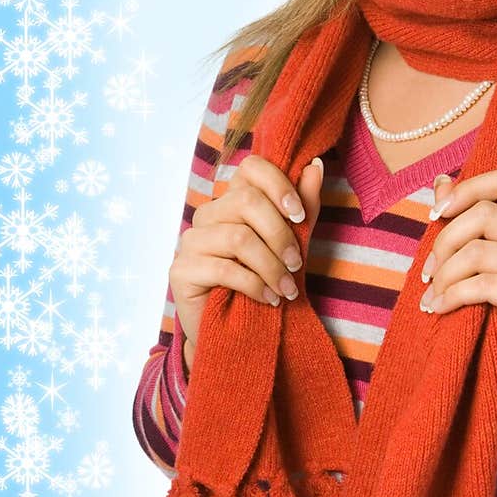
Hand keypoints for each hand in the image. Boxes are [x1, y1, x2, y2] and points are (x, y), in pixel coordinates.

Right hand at [169, 153, 324, 371]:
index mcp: (233, 200)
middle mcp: (208, 214)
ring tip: (287, 289)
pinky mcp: (181, 270)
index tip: (299, 216)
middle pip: (246, 201)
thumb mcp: (291, 241)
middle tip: (297, 263)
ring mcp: (191, 241)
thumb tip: (315, 165)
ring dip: (271, 266)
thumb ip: (303, 205)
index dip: (278, 185)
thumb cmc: (265, 280)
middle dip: (279, 234)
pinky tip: (268, 298)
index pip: (251, 167)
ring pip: (238, 238)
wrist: (236, 331)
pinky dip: (255, 285)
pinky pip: (224, 269)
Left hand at [421, 170, 496, 419]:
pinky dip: (451, 296)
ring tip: (433, 294)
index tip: (435, 216)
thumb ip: (464, 222)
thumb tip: (439, 181)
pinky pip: (482, 284)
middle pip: (484, 213)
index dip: (466, 190)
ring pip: (478, 250)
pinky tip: (439, 309)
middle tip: (427, 272)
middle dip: (444, 241)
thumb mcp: (481, 265)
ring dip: (444, 274)